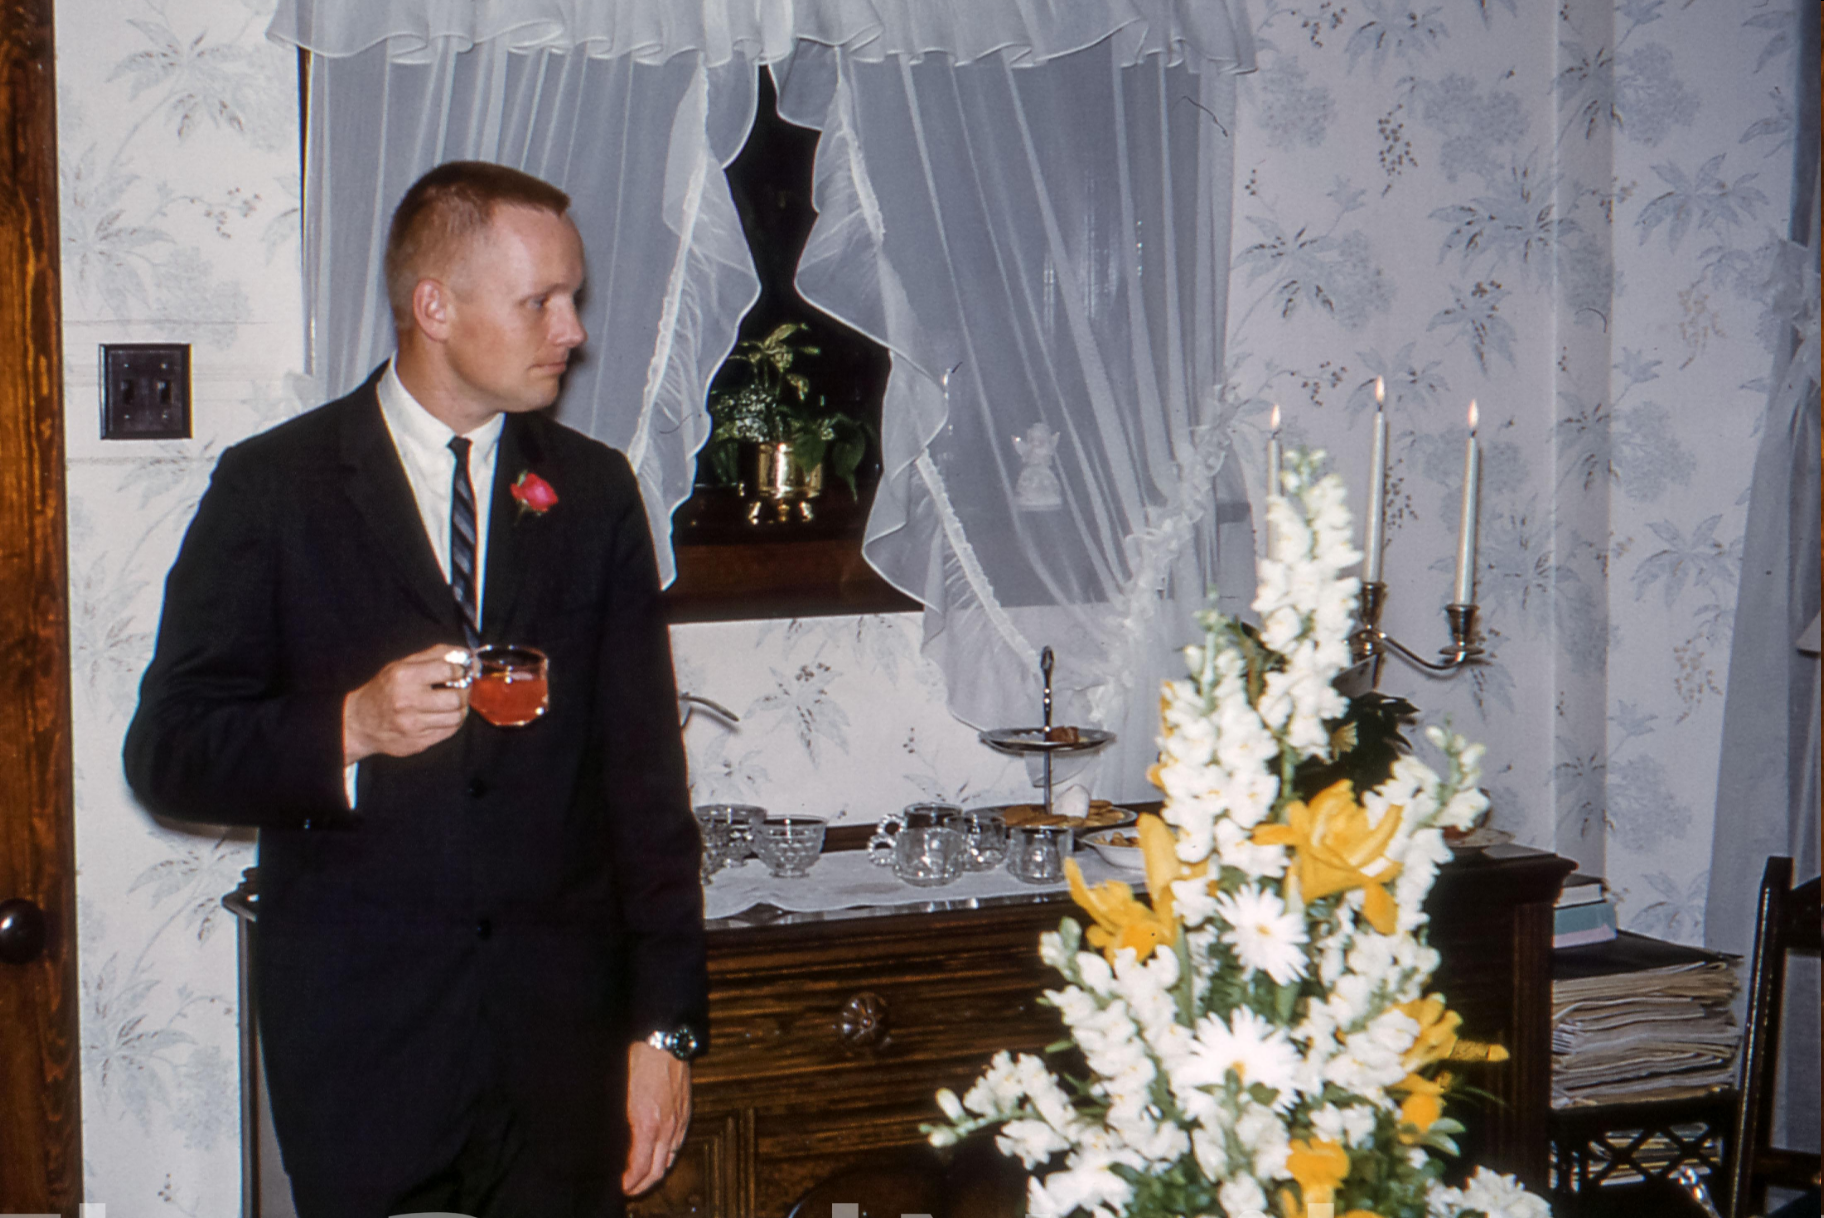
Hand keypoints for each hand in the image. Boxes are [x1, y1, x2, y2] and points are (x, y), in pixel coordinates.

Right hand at [342, 644, 469, 763]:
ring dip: (461, 708)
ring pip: (456, 717)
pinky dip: (453, 722)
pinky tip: (446, 715)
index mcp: (404, 676)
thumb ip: (434, 655)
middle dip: (465, 691)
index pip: (448, 670)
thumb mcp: (401, 665)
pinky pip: (449, 731)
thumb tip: (465, 654)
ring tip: (455, 702)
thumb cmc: (383, 690)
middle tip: (462, 687)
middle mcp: (408, 701)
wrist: (359, 723)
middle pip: (456, 698)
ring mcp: (413, 725)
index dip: (461, 670)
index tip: (461, 671)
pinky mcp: (418, 742)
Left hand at [622, 1041, 690, 1195]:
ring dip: (657, 1173)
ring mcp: (679, 1121)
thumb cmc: (638, 1064)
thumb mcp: (620, 1096)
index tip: (620, 1187)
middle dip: (643, 1185)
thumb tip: (614, 1148)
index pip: (640, 1168)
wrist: (664, 1043)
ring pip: (670, 1159)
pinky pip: (679, 1143)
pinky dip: (669, 1156)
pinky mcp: (685, 1113)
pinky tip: (661, 1157)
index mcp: (647, 1125)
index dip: (630, 1183)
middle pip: (658, 1170)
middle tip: (630, 1190)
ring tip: (643, 1178)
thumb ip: (620, 1126)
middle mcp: (666, 1127)